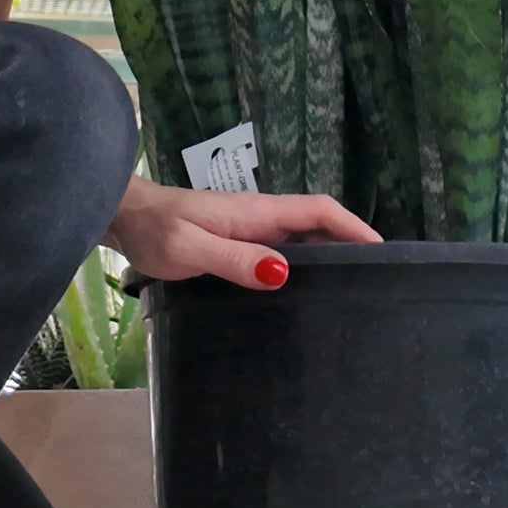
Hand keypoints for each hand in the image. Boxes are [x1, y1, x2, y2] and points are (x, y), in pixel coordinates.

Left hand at [108, 176, 380, 291]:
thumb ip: (234, 259)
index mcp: (258, 212)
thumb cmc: (156, 230)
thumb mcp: (191, 246)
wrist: (125, 220)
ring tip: (348, 295)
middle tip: (374, 284)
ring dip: (327, 259)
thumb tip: (284, 273)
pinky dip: (301, 268)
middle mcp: (261, 218)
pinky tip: (301, 296)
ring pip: (301, 241)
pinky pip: (281, 254)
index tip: (382, 251)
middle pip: (318, 226)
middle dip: (349, 245)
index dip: (354, 227)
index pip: (319, 210)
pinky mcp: (238, 245)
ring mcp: (250, 231)